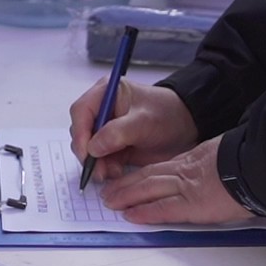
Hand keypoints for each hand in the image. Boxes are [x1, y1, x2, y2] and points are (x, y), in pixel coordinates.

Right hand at [68, 81, 198, 184]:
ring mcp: (106, 128)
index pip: (81, 111)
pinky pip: (100, 159)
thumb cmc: (167, 115)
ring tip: (112, 172)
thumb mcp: (144, 122)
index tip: (86, 154)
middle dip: (88, 153)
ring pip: (88, 148)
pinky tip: (116, 172)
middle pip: (81, 132)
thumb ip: (118, 132)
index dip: (80, 133)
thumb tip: (92, 147)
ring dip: (96, 163)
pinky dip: (104, 168)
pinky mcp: (112, 145)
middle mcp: (102, 109)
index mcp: (106, 93)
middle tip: (98, 170)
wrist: (186, 128)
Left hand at [99, 136, 251, 225]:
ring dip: (127, 196)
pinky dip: (145, 212)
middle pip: (148, 176)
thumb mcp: (225, 152)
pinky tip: (130, 214)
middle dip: (126, 184)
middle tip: (109, 191)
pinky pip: (163, 209)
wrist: (255, 166)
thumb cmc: (248, 159)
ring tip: (111, 202)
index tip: (128, 178)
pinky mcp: (192, 206)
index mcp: (194, 159)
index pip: (161, 167)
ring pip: (148, 190)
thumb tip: (212, 169)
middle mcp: (185, 172)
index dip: (141, 173)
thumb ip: (212, 160)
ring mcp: (186, 188)